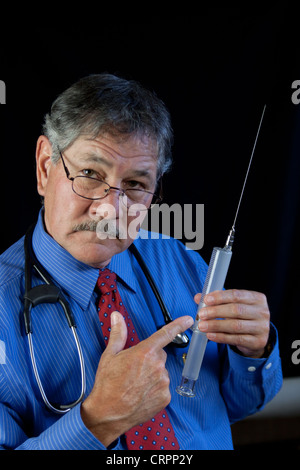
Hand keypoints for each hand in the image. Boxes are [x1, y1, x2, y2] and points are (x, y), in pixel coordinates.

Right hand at [81, 311, 193, 446]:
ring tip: (136, 384)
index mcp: (145, 352)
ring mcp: (163, 382)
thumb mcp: (110, 355)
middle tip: (134, 369)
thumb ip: (118, 333)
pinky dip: (155, 390)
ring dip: (152, 375)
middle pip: (159, 356)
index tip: (188, 320)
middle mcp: (157, 366)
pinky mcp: (165, 397)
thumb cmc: (107, 384)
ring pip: (161, 372)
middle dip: (150, 359)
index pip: (165, 334)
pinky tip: (142, 394)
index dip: (179, 325)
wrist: (108, 413)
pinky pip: (163, 388)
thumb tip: (117, 316)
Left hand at [195, 289, 269, 357]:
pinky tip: (210, 335)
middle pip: (236, 310)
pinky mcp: (258, 342)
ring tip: (202, 326)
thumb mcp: (232, 306)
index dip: (220, 297)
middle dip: (216, 311)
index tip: (206, 300)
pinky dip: (221, 337)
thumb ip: (216, 301)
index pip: (237, 295)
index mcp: (257, 298)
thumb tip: (198, 297)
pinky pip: (236, 339)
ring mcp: (262, 327)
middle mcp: (262, 312)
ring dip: (216, 325)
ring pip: (236, 325)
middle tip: (202, 314)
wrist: (255, 338)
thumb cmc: (242, 318)